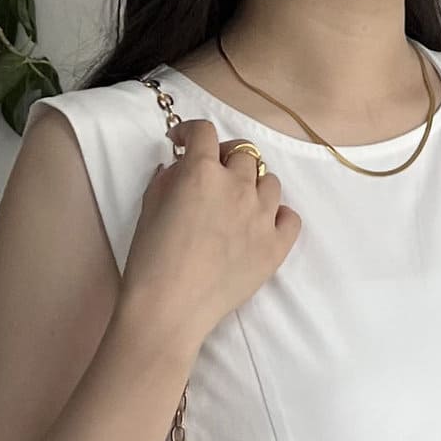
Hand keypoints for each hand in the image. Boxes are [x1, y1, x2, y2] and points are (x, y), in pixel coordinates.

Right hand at [121, 117, 301, 345]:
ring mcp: (262, 217)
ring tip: (238, 204)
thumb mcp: (149, 207)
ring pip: (270, 182)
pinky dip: (278, 216)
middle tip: (213, 176)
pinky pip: (290, 218)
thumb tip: (181, 166)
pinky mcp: (276, 247)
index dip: (191, 132)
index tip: (183, 143)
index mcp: (202, 172)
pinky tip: (261, 225)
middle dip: (225, 159)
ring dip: (254, 185)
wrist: (170, 309)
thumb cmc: (151, 260)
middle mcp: (237, 187)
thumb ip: (168, 178)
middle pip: (243, 154)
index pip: (204, 132)